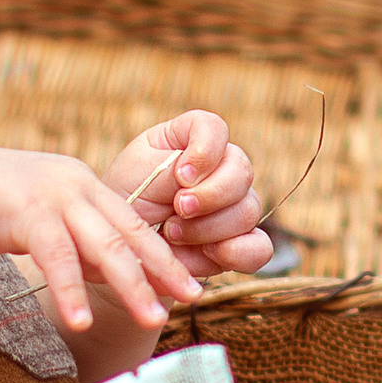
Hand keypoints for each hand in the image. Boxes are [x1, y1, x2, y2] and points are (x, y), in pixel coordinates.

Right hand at [0, 145, 204, 335]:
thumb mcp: (50, 218)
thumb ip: (81, 242)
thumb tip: (116, 278)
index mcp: (87, 186)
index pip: (135, 225)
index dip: (166, 256)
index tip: (191, 285)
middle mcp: (78, 186)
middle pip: (130, 234)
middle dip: (164, 269)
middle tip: (193, 298)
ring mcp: (55, 196)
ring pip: (104, 246)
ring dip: (130, 286)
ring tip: (152, 319)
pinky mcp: (28, 212)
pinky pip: (57, 258)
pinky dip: (71, 291)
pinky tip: (81, 321)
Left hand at [107, 110, 272, 282]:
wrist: (121, 247)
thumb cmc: (125, 200)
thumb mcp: (138, 173)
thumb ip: (170, 167)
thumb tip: (197, 180)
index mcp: (191, 140)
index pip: (215, 129)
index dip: (205, 151)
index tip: (181, 176)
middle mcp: (219, 169)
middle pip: (242, 171)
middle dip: (209, 195)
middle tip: (177, 209)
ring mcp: (232, 207)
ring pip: (249, 210)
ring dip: (209, 228)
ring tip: (174, 234)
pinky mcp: (237, 245)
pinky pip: (260, 248)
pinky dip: (239, 253)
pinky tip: (210, 254)